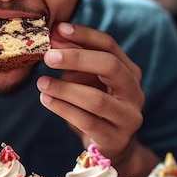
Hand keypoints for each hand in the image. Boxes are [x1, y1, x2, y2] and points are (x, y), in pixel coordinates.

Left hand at [36, 21, 143, 163]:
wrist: (111, 146)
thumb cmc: (95, 105)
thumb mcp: (86, 79)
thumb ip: (75, 58)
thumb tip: (55, 36)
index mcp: (129, 71)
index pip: (109, 45)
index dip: (84, 35)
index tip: (58, 29)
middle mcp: (135, 91)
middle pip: (110, 67)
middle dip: (77, 58)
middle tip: (48, 56)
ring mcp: (128, 117)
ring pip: (96, 99)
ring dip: (65, 89)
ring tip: (42, 82)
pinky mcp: (115, 139)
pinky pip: (87, 121)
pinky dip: (63, 109)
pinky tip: (46, 100)